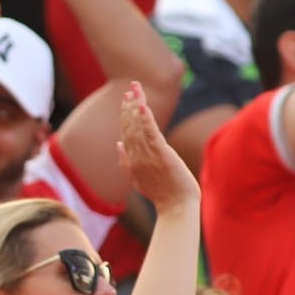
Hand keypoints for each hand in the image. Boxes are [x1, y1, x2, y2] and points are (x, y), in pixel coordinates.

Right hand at [116, 82, 198, 211]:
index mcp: (131, 160)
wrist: (176, 208)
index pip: (126, 132)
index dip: (125, 114)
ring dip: (136, 106)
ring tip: (135, 90)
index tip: (127, 99)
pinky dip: (145, 119)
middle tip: (131, 87)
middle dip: (129, 105)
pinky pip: (151, 133)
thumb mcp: (138, 178)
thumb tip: (117, 144)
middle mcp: (136, 156)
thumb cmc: (162, 194)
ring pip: (138, 126)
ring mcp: (147, 156)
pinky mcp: (161, 155)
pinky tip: (142, 105)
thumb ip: (125, 160)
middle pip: (130, 126)